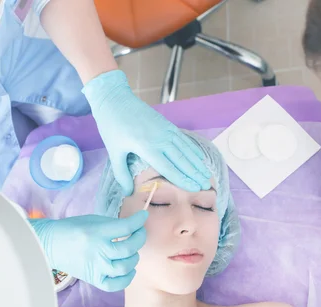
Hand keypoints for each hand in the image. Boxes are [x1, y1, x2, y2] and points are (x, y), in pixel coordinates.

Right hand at [30, 211, 147, 291]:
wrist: (51, 244)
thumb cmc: (72, 229)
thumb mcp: (92, 220)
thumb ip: (113, 224)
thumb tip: (134, 226)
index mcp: (96, 232)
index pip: (126, 227)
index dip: (139, 221)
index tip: (143, 216)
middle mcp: (98, 251)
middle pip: (129, 248)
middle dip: (140, 237)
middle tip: (139, 232)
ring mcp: (96, 268)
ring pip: (125, 267)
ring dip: (134, 257)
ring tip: (132, 251)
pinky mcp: (94, 279)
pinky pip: (116, 285)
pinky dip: (127, 278)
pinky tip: (129, 270)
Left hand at [82, 69, 211, 195]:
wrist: (115, 100)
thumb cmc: (112, 127)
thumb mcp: (114, 152)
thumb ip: (121, 174)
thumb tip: (128, 193)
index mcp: (147, 147)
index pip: (169, 168)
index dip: (183, 180)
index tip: (194, 189)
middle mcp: (161, 139)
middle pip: (182, 160)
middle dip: (195, 174)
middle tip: (206, 186)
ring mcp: (166, 130)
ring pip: (186, 150)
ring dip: (198, 163)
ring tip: (207, 175)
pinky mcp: (167, 124)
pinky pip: (183, 140)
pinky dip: (193, 150)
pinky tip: (199, 157)